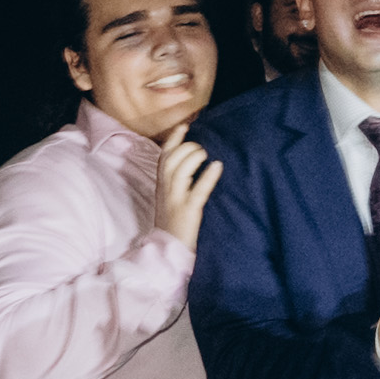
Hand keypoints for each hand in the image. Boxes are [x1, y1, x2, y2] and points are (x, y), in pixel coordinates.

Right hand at [152, 132, 224, 253]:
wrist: (167, 253)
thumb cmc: (173, 226)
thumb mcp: (170, 200)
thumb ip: (178, 183)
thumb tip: (193, 164)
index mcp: (162, 186)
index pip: (164, 157)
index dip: (173, 139)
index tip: (185, 125)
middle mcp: (165, 191)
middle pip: (170, 159)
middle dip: (185, 147)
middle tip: (201, 147)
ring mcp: (175, 201)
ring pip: (178, 171)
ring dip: (193, 157)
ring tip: (206, 153)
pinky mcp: (187, 213)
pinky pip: (197, 191)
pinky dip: (207, 177)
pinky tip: (217, 166)